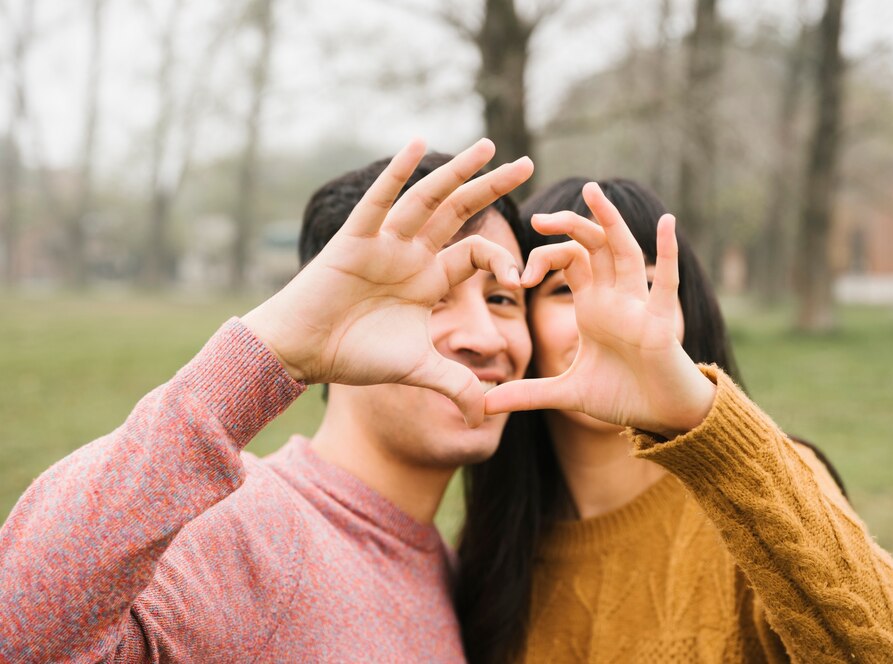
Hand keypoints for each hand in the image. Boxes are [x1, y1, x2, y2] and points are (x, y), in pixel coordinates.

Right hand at [242, 138, 533, 426]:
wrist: (304, 353)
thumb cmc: (356, 357)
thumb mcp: (418, 369)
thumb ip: (455, 384)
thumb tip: (486, 413)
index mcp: (429, 278)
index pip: (476, 252)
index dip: (502, 260)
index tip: (520, 280)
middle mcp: (411, 254)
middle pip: (459, 211)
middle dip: (492, 187)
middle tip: (527, 162)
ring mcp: (385, 243)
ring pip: (427, 199)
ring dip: (457, 171)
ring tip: (488, 146)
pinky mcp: (356, 239)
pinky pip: (380, 201)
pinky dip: (397, 174)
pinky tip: (419, 144)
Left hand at [484, 182, 715, 436]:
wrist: (662, 417)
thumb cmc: (622, 396)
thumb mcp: (567, 394)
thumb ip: (528, 394)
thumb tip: (485, 406)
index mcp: (594, 305)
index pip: (570, 259)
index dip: (544, 255)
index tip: (520, 277)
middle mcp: (616, 297)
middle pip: (594, 245)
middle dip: (570, 225)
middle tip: (538, 218)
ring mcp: (639, 306)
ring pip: (625, 252)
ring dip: (610, 221)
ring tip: (593, 191)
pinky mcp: (660, 323)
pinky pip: (665, 283)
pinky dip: (667, 254)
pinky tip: (667, 222)